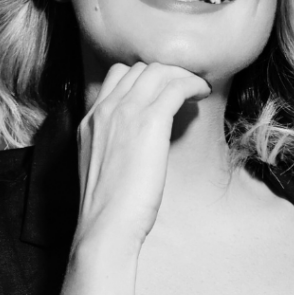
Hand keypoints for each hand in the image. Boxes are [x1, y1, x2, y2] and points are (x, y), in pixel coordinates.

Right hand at [73, 62, 210, 254]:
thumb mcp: (102, 166)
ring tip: (198, 90)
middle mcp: (105, 109)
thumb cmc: (109, 208)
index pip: (119, 75)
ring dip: (182, 76)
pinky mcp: (150, 122)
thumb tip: (139, 141)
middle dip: (167, 73)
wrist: (105, 226)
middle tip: (186, 89)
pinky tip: (203, 94)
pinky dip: (193, 84)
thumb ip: (113, 144)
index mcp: (91, 119)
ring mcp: (125, 112)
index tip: (165, 91)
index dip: (146, 78)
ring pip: (158, 71)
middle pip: (140, 68)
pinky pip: (176, 86)